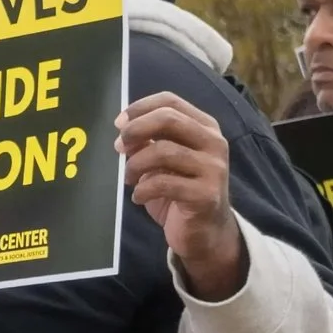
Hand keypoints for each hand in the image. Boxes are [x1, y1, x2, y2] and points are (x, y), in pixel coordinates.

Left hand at [118, 92, 243, 301]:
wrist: (204, 231)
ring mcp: (213, 168)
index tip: (119, 123)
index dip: (140, 108)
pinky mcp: (206, 194)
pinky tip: (139, 197)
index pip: (171, 101)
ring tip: (129, 178)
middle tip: (118, 147)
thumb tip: (122, 131)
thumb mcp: (162, 163)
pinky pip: (164, 183)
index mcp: (204, 127)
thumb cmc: (180, 191)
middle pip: (168, 119)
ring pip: (164, 151)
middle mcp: (213, 142)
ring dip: (135, 165)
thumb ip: (147, 143)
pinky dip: (142, 190)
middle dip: (135, 130)